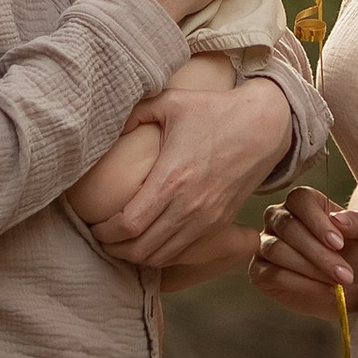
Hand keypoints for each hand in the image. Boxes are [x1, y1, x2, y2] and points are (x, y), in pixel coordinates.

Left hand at [91, 74, 296, 267]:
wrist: (263, 127)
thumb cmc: (215, 111)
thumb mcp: (172, 101)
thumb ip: (135, 112)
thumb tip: (108, 125)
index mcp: (172, 178)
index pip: (128, 223)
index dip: (105, 231)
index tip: (93, 223)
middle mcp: (188, 206)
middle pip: (140, 248)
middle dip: (114, 247)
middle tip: (101, 236)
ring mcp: (205, 220)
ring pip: (161, 256)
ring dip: (136, 255)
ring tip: (120, 241)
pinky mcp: (218, 225)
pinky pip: (182, 253)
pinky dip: (161, 255)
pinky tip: (149, 242)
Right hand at [251, 187, 357, 320]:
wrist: (356, 287)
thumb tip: (338, 219)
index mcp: (303, 201)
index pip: (300, 199)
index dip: (317, 222)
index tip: (339, 244)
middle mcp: (279, 218)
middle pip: (288, 227)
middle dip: (318, 254)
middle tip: (345, 275)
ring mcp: (266, 244)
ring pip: (277, 250)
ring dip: (310, 270)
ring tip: (337, 284)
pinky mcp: (261, 272)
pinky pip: (272, 274)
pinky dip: (300, 284)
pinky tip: (323, 291)